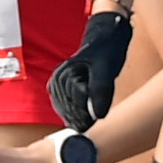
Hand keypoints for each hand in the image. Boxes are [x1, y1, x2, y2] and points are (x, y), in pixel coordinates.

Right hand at [50, 7, 133, 124]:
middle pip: (71, 111)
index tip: (103, 114)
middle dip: (87, 118)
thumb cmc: (106, 52)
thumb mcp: (107, 68)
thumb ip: (101, 90)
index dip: (92, 112)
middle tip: (100, 119)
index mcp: (64, 74)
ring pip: (68, 116)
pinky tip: (89, 118)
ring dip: (83, 120)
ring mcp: (57, 90)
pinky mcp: (60, 96)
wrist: (104, 42)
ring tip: (96, 116)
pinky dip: (79, 119)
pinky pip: (68, 114)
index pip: (78, 103)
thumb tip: (98, 116)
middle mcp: (56, 82)